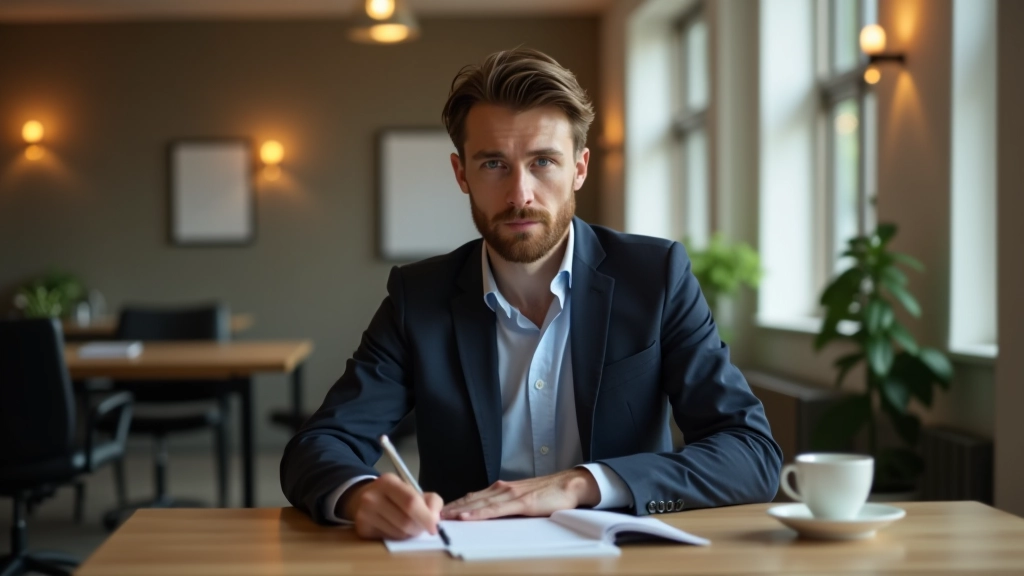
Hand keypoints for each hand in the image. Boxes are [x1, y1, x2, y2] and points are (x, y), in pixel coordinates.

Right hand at [338, 473, 443, 539]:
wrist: (362, 498)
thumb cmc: (395, 496)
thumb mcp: (413, 490)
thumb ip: (431, 501)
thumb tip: (435, 518)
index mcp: (388, 482)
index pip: (410, 502)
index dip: (425, 516)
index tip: (434, 527)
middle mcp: (372, 496)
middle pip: (405, 522)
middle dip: (418, 528)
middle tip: (421, 528)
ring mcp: (364, 514)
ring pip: (398, 534)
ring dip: (408, 535)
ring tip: (406, 526)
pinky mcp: (361, 529)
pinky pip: (387, 540)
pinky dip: (396, 539)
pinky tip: (394, 529)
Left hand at [440, 468, 600, 520]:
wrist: (569, 485)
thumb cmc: (548, 493)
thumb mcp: (522, 499)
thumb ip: (507, 505)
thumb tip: (491, 515)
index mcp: (502, 489)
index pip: (473, 497)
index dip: (456, 505)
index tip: (440, 512)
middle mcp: (502, 489)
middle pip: (471, 500)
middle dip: (451, 508)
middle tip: (431, 515)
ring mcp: (510, 494)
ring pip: (479, 504)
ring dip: (459, 511)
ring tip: (442, 518)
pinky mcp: (521, 502)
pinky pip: (495, 509)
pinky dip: (478, 513)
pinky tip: (467, 517)